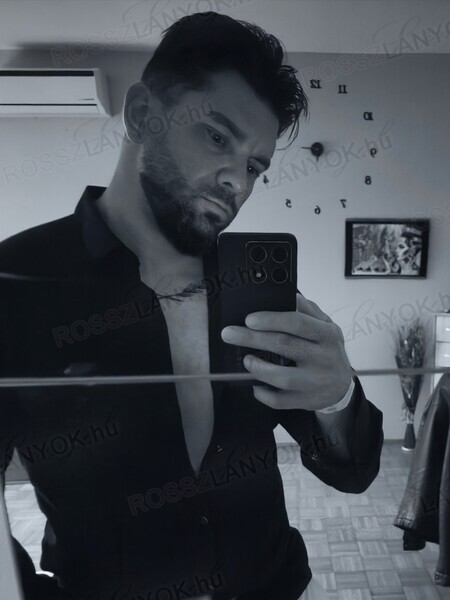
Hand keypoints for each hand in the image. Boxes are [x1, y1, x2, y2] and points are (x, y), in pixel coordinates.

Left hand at [221, 294, 352, 410]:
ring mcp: (315, 382)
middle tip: (229, 334)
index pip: (298, 323)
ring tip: (246, 360)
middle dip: (252, 338)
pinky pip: (280, 401)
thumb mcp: (326, 326)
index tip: (249, 319)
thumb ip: (308, 310)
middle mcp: (324, 358)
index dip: (272, 320)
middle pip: (284, 345)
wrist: (342, 386)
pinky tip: (256, 385)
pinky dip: (264, 394)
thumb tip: (289, 296)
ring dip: (258, 368)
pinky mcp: (307, 401)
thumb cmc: (327, 350)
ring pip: (282, 377)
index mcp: (327, 334)